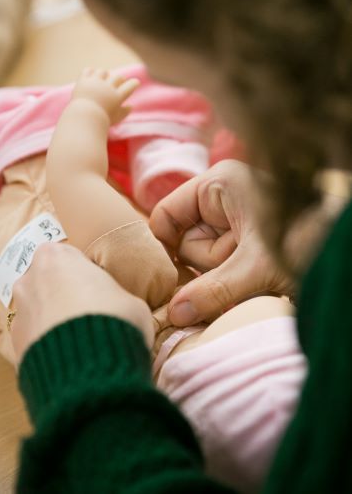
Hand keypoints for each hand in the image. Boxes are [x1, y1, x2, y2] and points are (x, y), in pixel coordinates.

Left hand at [11, 243, 153, 362]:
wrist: (89, 364)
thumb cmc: (114, 318)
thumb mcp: (131, 301)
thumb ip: (115, 297)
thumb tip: (116, 308)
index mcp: (55, 256)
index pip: (67, 256)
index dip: (83, 273)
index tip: (95, 288)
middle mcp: (29, 278)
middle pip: (47, 281)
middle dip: (61, 294)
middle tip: (86, 313)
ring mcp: (19, 311)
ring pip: (37, 310)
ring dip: (51, 320)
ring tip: (77, 339)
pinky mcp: (15, 343)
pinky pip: (34, 338)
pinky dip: (46, 344)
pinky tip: (66, 356)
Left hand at [72, 68, 139, 123]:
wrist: (82, 119)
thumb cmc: (100, 121)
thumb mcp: (115, 119)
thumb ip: (124, 112)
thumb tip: (131, 106)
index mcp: (117, 96)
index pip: (130, 85)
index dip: (134, 83)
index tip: (136, 82)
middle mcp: (108, 87)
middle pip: (118, 77)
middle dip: (120, 79)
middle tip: (120, 81)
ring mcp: (95, 82)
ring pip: (102, 72)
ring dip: (105, 75)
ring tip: (104, 78)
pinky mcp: (84, 80)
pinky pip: (88, 70)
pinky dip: (91, 72)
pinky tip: (92, 76)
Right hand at [150, 159, 292, 325]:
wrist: (344, 254)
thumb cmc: (308, 243)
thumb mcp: (257, 267)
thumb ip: (212, 290)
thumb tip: (172, 314)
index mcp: (219, 184)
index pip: (166, 214)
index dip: (164, 248)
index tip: (168, 282)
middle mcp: (223, 200)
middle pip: (184, 242)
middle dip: (205, 266)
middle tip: (234, 274)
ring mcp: (234, 223)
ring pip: (202, 261)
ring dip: (221, 279)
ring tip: (254, 277)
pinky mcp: (244, 244)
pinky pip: (219, 271)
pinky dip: (229, 286)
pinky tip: (250, 286)